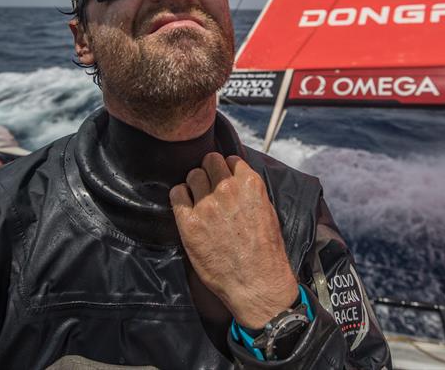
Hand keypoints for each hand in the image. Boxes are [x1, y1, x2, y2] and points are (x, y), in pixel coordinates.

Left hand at [170, 153, 297, 328]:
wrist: (257, 284)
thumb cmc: (266, 252)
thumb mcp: (267, 212)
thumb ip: (249, 191)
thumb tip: (234, 179)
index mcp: (250, 185)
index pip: (230, 159)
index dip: (226, 169)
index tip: (224, 179)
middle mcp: (227, 190)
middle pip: (209, 161)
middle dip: (209, 172)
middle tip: (209, 187)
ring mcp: (207, 205)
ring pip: (192, 175)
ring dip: (195, 185)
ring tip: (199, 200)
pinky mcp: (189, 223)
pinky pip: (177, 194)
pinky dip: (180, 197)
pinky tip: (187, 208)